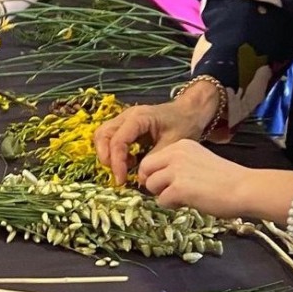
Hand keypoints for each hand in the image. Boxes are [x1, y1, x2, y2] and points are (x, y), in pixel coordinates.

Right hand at [94, 82, 219, 183]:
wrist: (189, 111)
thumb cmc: (184, 124)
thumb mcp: (173, 143)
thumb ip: (154, 159)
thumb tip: (139, 178)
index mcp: (139, 118)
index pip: (118, 141)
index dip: (117, 163)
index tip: (122, 180)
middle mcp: (127, 116)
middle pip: (102, 135)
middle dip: (106, 158)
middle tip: (119, 176)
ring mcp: (124, 120)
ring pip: (103, 136)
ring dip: (108, 155)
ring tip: (124, 169)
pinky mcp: (125, 126)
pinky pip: (111, 138)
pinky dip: (115, 152)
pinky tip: (131, 162)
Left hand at [137, 139, 246, 215]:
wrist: (244, 188)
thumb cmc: (227, 180)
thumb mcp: (199, 162)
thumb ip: (178, 166)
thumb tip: (157, 180)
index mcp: (182, 145)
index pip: (153, 158)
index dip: (155, 173)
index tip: (166, 183)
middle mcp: (177, 153)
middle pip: (146, 169)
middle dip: (152, 182)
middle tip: (168, 192)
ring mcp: (176, 170)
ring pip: (151, 185)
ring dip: (163, 195)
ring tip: (183, 197)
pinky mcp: (178, 188)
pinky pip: (161, 200)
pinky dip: (172, 205)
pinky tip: (189, 202)